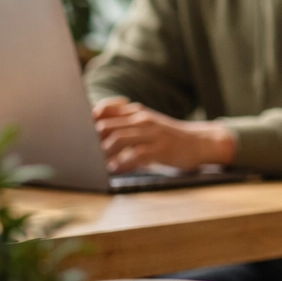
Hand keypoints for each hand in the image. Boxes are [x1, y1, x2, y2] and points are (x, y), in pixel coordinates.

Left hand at [92, 97, 237, 171]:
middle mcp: (142, 120)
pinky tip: (115, 170)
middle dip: (91, 143)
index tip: (81, 137)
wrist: (201, 142)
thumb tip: (96, 134)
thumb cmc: (170, 137)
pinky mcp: (162, 149)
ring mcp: (152, 134)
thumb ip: (125, 125)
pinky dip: (122, 163)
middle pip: (106, 126)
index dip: (87, 123)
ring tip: (97, 165)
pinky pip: (136, 155)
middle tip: (84, 156)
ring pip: (118, 139)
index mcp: (136, 113)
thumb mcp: (147, 124)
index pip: (103, 110)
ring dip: (104, 154)